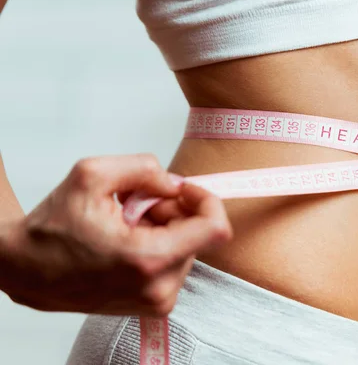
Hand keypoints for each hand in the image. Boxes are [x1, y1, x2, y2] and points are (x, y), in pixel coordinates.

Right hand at [0, 154, 231, 315]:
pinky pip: (174, 263)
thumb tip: (176, 184)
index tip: (182, 189)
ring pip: (187, 247)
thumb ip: (143, 168)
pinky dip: (158, 245)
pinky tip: (127, 241)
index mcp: (148, 260)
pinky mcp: (154, 305)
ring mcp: (157, 301)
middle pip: (197, 234)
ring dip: (163, 227)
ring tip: (124, 224)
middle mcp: (159, 288)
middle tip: (135, 205)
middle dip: (172, 211)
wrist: (26, 270)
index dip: (205, 200)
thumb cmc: (52, 228)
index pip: (215, 229)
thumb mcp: (91, 175)